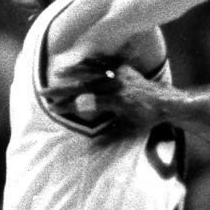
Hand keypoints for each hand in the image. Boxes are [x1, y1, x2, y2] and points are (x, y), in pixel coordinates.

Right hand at [42, 58, 161, 131]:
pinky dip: (91, 62)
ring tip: (56, 73)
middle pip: (85, 87)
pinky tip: (78, 61)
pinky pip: (105, 63)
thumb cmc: (147, 119)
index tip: (52, 109)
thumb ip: (109, 139)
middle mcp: (118, 87)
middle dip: (62, 90)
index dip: (69, 107)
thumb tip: (89, 149)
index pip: (87, 104)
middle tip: (44, 93)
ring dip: (73, 72)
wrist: (166, 102)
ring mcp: (121, 76)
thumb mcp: (129, 132)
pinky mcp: (124, 69)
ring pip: (92, 72)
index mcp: (118, 102)